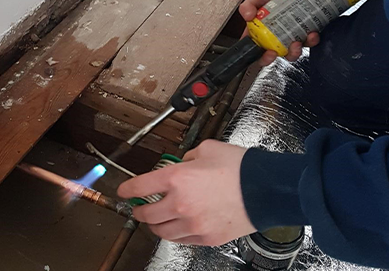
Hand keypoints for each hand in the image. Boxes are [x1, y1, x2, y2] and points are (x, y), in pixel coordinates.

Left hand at [117, 140, 255, 245]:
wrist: (264, 189)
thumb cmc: (239, 167)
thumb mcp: (208, 149)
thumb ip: (188, 157)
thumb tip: (182, 164)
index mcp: (178, 178)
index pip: (140, 187)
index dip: (127, 189)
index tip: (124, 191)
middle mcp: (180, 204)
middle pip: (146, 214)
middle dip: (139, 210)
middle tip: (139, 206)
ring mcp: (193, 224)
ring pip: (161, 232)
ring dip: (155, 224)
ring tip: (158, 217)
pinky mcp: (206, 238)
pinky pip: (181, 240)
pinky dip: (175, 233)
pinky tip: (179, 224)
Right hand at [239, 0, 319, 65]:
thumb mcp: (255, 0)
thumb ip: (247, 5)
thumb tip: (247, 16)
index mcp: (259, 36)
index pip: (258, 53)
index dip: (264, 58)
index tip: (270, 53)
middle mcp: (274, 40)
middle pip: (278, 56)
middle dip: (285, 55)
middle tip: (288, 48)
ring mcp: (289, 39)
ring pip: (294, 52)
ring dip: (298, 50)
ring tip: (299, 40)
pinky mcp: (302, 35)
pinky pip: (308, 42)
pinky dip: (311, 40)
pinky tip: (312, 33)